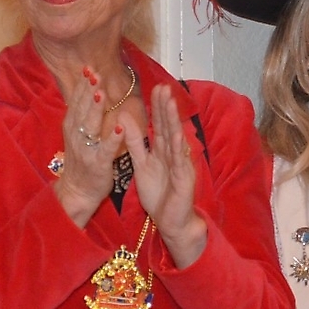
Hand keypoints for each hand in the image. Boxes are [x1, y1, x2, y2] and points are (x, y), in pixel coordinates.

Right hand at [53, 64, 126, 227]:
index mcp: (73, 126)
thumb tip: (89, 89)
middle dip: (88, 91)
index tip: (88, 67)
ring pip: (90, 127)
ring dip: (95, 110)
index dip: (82, 85)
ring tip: (101, 94)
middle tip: (94, 73)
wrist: (77, 191)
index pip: (76, 101)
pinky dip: (112, 139)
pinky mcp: (98, 164)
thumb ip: (83, 114)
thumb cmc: (82, 160)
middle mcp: (77, 136)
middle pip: (82, 109)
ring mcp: (86, 150)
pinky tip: (120, 128)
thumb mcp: (79, 134)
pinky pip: (106, 150)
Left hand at [121, 84, 205, 265]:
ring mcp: (181, 165)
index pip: (160, 124)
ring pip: (176, 139)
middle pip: (169, 127)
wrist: (172, 221)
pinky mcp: (184, 179)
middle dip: (166, 107)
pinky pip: (179, 161)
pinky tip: (176, 134)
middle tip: (164, 86)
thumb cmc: (159, 194)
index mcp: (163, 151)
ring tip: (171, 103)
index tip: (155, 87)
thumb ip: (135, 143)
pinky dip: (178, 147)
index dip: (158, 107)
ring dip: (173, 121)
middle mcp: (174, 154)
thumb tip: (125, 119)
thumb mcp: (142, 164)